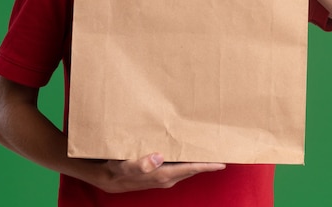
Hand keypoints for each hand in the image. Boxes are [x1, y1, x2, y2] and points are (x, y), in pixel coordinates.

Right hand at [93, 153, 225, 192]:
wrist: (109, 179)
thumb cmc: (118, 170)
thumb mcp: (125, 166)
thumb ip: (141, 164)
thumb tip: (158, 157)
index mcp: (163, 174)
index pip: (191, 169)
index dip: (207, 166)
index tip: (222, 161)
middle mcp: (168, 177)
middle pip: (193, 169)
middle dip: (207, 162)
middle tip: (221, 151)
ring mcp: (165, 177)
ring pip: (187, 168)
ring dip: (198, 161)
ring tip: (210, 151)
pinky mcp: (161, 174)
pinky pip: (180, 167)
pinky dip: (188, 160)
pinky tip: (189, 153)